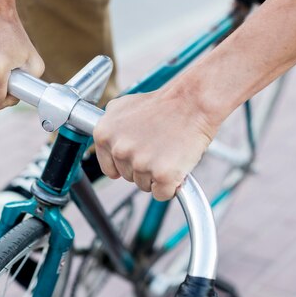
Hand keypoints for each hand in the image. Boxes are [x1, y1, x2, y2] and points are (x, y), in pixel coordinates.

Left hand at [93, 87, 217, 200]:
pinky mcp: (162, 175)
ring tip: (168, 152)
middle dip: (143, 167)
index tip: (138, 156)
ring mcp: (140, 164)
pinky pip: (162, 194)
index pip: (109, 168)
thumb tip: (106, 142)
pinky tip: (176, 165)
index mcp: (104, 134)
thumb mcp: (123, 106)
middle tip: (158, 147)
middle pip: (128, 177)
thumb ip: (110, 127)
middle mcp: (119, 150)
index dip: (126, 164)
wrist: (191, 102)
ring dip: (157, 175)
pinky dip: (171, 185)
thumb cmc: (162, 104)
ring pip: (144, 185)